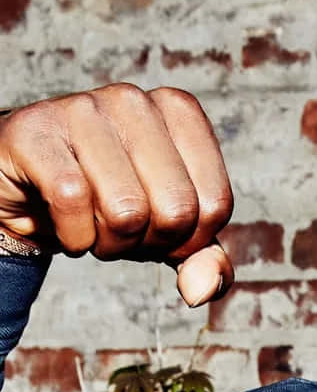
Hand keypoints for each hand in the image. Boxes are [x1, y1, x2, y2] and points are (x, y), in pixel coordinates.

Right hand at [0, 84, 234, 306]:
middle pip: (176, 209)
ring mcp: (82, 108)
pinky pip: (72, 201)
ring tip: (90, 224)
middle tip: (119, 231)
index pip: (214, 204)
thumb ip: (201, 257)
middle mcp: (135, 100)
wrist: (26, 194)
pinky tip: (60, 222)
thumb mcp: (166, 229)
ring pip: (126, 210)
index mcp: (178, 111)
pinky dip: (71, 236)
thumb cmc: (106, 201)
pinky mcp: (35, 131)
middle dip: (148, 244)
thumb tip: (203, 290)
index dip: (187, 240)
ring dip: (108, 243)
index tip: (156, 230)